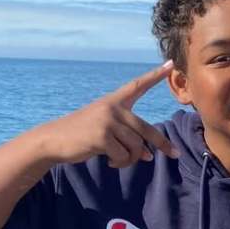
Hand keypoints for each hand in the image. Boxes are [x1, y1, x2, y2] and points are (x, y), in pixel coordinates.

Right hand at [43, 61, 178, 167]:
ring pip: (136, 146)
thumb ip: (127, 136)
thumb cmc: (82, 135)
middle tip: (175, 154)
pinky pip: (123, 156)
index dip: (154, 75)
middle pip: (146, 129)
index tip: (171, 65)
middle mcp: (113, 108)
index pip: (137, 85)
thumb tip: (148, 155)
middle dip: (163, 144)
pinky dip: (119, 163)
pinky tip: (108, 162)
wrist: (54, 139)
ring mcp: (108, 121)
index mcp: (114, 101)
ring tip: (118, 161)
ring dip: (131, 159)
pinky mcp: (102, 136)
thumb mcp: (106, 130)